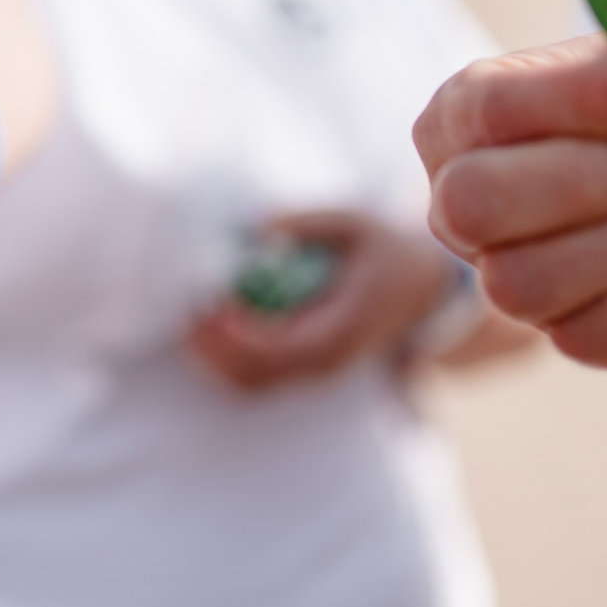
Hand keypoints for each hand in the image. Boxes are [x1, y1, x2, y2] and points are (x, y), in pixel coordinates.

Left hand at [188, 210, 456, 389]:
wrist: (421, 289)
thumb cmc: (383, 250)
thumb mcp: (355, 224)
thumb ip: (309, 223)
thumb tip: (259, 227)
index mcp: (344, 330)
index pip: (280, 350)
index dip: (237, 333)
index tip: (210, 301)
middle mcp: (327, 362)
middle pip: (255, 375)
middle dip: (212, 347)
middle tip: (185, 309)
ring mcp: (313, 372)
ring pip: (249, 383)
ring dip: (210, 356)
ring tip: (189, 316)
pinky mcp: (301, 369)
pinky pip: (254, 378)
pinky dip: (222, 359)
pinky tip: (204, 327)